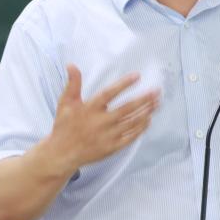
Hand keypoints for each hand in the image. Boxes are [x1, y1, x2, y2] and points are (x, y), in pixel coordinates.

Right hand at [43, 64, 159, 174]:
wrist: (62, 153)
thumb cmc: (64, 126)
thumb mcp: (65, 103)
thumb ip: (73, 84)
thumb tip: (72, 65)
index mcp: (89, 109)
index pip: (109, 93)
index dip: (123, 84)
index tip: (137, 76)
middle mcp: (100, 122)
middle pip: (126, 109)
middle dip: (144, 99)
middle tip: (156, 91)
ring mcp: (107, 136)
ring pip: (131, 123)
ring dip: (146, 112)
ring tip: (156, 103)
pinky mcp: (112, 147)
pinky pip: (130, 137)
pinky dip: (140, 129)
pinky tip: (148, 120)